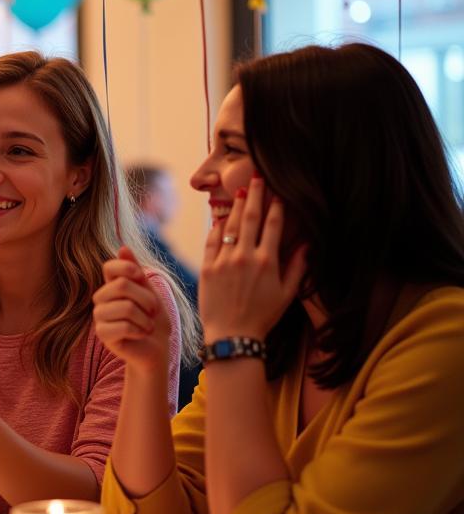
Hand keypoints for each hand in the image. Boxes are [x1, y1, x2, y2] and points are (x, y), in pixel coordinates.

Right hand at [93, 247, 170, 370]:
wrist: (157, 347)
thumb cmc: (154, 319)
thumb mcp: (150, 291)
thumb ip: (136, 271)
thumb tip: (123, 247)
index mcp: (111, 285)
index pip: (109, 266)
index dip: (127, 268)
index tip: (141, 277)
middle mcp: (101, 298)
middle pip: (121, 285)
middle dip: (146, 299)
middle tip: (152, 311)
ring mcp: (99, 316)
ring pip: (125, 307)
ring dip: (145, 319)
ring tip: (147, 326)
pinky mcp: (102, 334)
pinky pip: (123, 326)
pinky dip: (139, 331)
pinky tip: (139, 335)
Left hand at [199, 177, 307, 341]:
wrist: (231, 336)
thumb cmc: (262, 317)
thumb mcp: (287, 294)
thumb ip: (298, 267)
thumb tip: (307, 244)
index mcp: (267, 261)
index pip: (273, 225)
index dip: (276, 206)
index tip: (278, 193)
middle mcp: (245, 256)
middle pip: (250, 217)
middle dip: (254, 195)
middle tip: (256, 178)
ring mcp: (223, 260)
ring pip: (230, 225)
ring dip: (234, 206)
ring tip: (239, 192)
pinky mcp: (207, 267)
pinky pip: (212, 240)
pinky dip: (216, 227)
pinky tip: (220, 217)